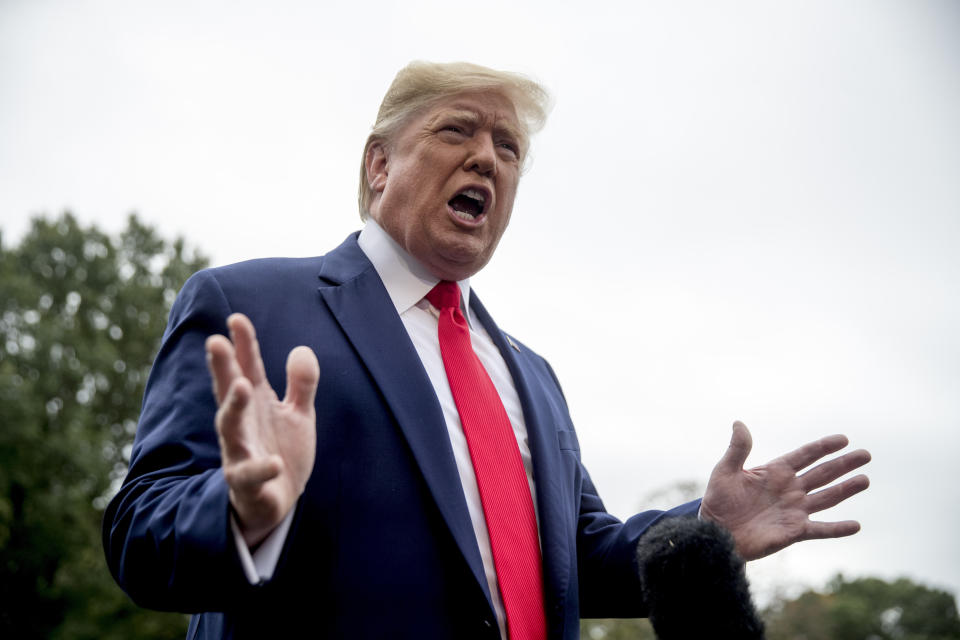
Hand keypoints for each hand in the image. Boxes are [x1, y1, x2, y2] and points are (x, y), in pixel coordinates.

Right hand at [205, 313, 319, 546]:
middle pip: (229, 391)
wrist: (277, 501)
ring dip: (234, 407)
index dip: (243, 344)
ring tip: (242, 386)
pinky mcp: (247, 483)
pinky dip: (260, 468)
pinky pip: (250, 475)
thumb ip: (301, 384)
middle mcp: (242, 424)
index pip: (248, 368)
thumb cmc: (281, 450)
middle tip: (215, 342)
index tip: (236, 318)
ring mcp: (240, 452)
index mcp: (256, 404)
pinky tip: (273, 462)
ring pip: (230, 429)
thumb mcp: (298, 414)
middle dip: (223, 368)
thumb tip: (301, 349)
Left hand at [700, 421, 869, 560]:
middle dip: (844, 464)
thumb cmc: (719, 500)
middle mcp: (790, 489)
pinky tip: (856, 525)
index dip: (823, 447)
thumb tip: (738, 423)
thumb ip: (737, 449)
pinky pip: (821, 530)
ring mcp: (795, 510)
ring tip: (865, 480)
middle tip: (866, 454)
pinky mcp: (795, 531)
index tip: (843, 439)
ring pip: (827, 497)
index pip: (805, 455)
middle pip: (823, 473)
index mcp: (776, 471)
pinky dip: (838, 529)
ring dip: (846, 490)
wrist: (717, 532)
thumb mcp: (725, 471)